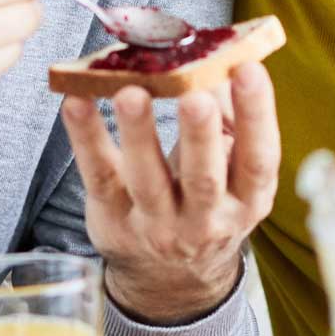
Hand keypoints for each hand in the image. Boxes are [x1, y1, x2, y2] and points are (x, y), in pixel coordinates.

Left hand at [60, 62, 279, 324]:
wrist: (170, 278)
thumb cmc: (205, 201)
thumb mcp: (232, 170)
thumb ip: (230, 117)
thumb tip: (221, 57)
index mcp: (247, 200)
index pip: (258, 159)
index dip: (258, 115)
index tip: (249, 69)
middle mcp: (207, 221)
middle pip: (204, 179)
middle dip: (199, 135)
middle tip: (194, 95)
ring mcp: (157, 226)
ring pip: (148, 181)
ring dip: (139, 136)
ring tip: (130, 94)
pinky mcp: (113, 220)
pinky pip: (99, 177)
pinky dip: (86, 138)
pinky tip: (76, 102)